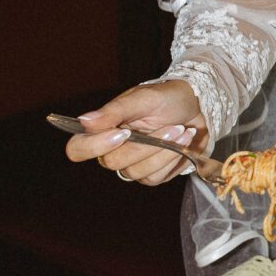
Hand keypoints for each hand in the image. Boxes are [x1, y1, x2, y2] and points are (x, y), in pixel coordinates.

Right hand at [66, 82, 216, 185]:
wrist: (197, 106)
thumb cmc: (167, 98)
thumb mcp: (144, 97)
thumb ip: (115, 110)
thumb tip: (83, 121)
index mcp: (103, 128)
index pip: (77, 149)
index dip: (94, 146)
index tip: (123, 132)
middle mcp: (112, 150)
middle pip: (113, 162)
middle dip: (146, 145)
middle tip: (173, 126)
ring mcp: (131, 165)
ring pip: (136, 173)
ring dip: (164, 151)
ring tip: (183, 130)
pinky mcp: (151, 175)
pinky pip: (154, 178)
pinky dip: (172, 160)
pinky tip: (183, 143)